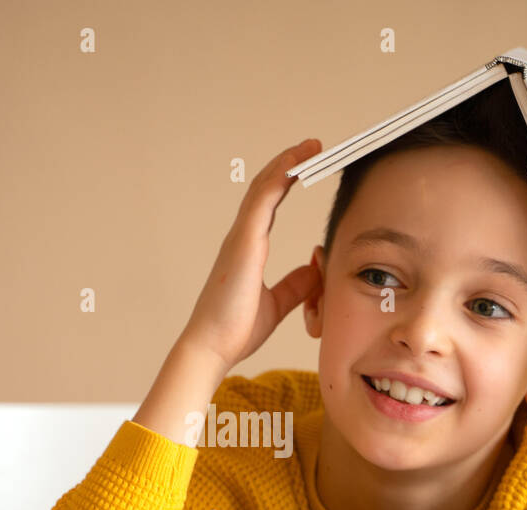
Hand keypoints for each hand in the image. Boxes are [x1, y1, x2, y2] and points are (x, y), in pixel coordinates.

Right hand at [178, 138, 323, 370]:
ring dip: (287, 163)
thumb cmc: (235, 330)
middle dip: (289, 162)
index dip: (287, 179)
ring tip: (310, 146)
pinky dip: (278, 179)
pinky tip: (295, 165)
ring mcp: (240, 238)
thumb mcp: (277, 304)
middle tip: (313, 146)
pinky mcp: (243, 244)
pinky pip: (261, 202)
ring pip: (263, 187)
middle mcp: (241, 237)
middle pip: (265, 187)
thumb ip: (296, 285)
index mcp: (248, 248)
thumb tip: (314, 269)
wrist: (212, 347)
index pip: (269, 203)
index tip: (307, 163)